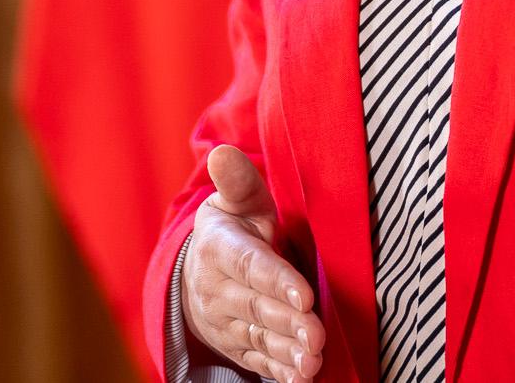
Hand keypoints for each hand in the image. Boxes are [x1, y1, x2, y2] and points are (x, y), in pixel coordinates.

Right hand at [182, 144, 325, 380]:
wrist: (198, 272)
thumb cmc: (234, 227)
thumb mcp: (235, 200)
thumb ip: (236, 180)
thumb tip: (221, 153)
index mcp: (220, 249)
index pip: (251, 266)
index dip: (277, 281)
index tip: (305, 294)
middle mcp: (218, 290)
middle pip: (258, 308)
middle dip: (288, 323)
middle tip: (316, 334)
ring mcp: (226, 322)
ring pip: (259, 339)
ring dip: (286, 352)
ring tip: (312, 360)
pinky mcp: (236, 346)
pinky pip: (257, 360)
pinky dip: (279, 371)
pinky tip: (300, 378)